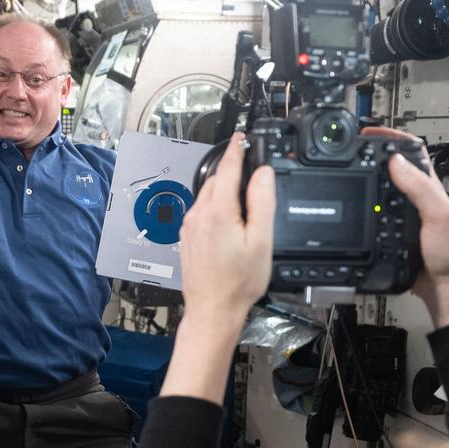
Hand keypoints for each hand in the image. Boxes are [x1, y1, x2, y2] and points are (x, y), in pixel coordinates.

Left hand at [179, 133, 274, 328]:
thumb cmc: (237, 283)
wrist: (212, 310)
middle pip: (215, 180)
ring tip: (243, 201)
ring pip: (207, 196)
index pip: (227, 168)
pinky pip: (201, 212)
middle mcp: (198, 215)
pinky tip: (228, 222)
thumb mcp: (261, 240)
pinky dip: (215, 207)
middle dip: (231, 171)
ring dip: (223, 190)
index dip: (236, 149)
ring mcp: (189, 227)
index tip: (241, 137)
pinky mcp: (186, 238)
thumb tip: (262, 174)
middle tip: (249, 167)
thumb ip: (262, 202)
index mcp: (218, 211)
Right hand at [360, 126, 448, 325]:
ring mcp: (402, 213)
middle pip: (391, 167)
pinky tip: (351, 206)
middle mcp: (415, 197)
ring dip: (362, 179)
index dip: (389, 138)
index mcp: (427, 186)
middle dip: (370, 155)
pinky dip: (360, 205)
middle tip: (349, 149)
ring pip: (379, 188)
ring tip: (345, 170)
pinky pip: (372, 212)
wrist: (443, 286)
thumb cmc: (448, 252)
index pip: (409, 151)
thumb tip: (396, 162)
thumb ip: (420, 188)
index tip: (368, 133)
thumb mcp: (438, 215)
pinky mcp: (390, 231)